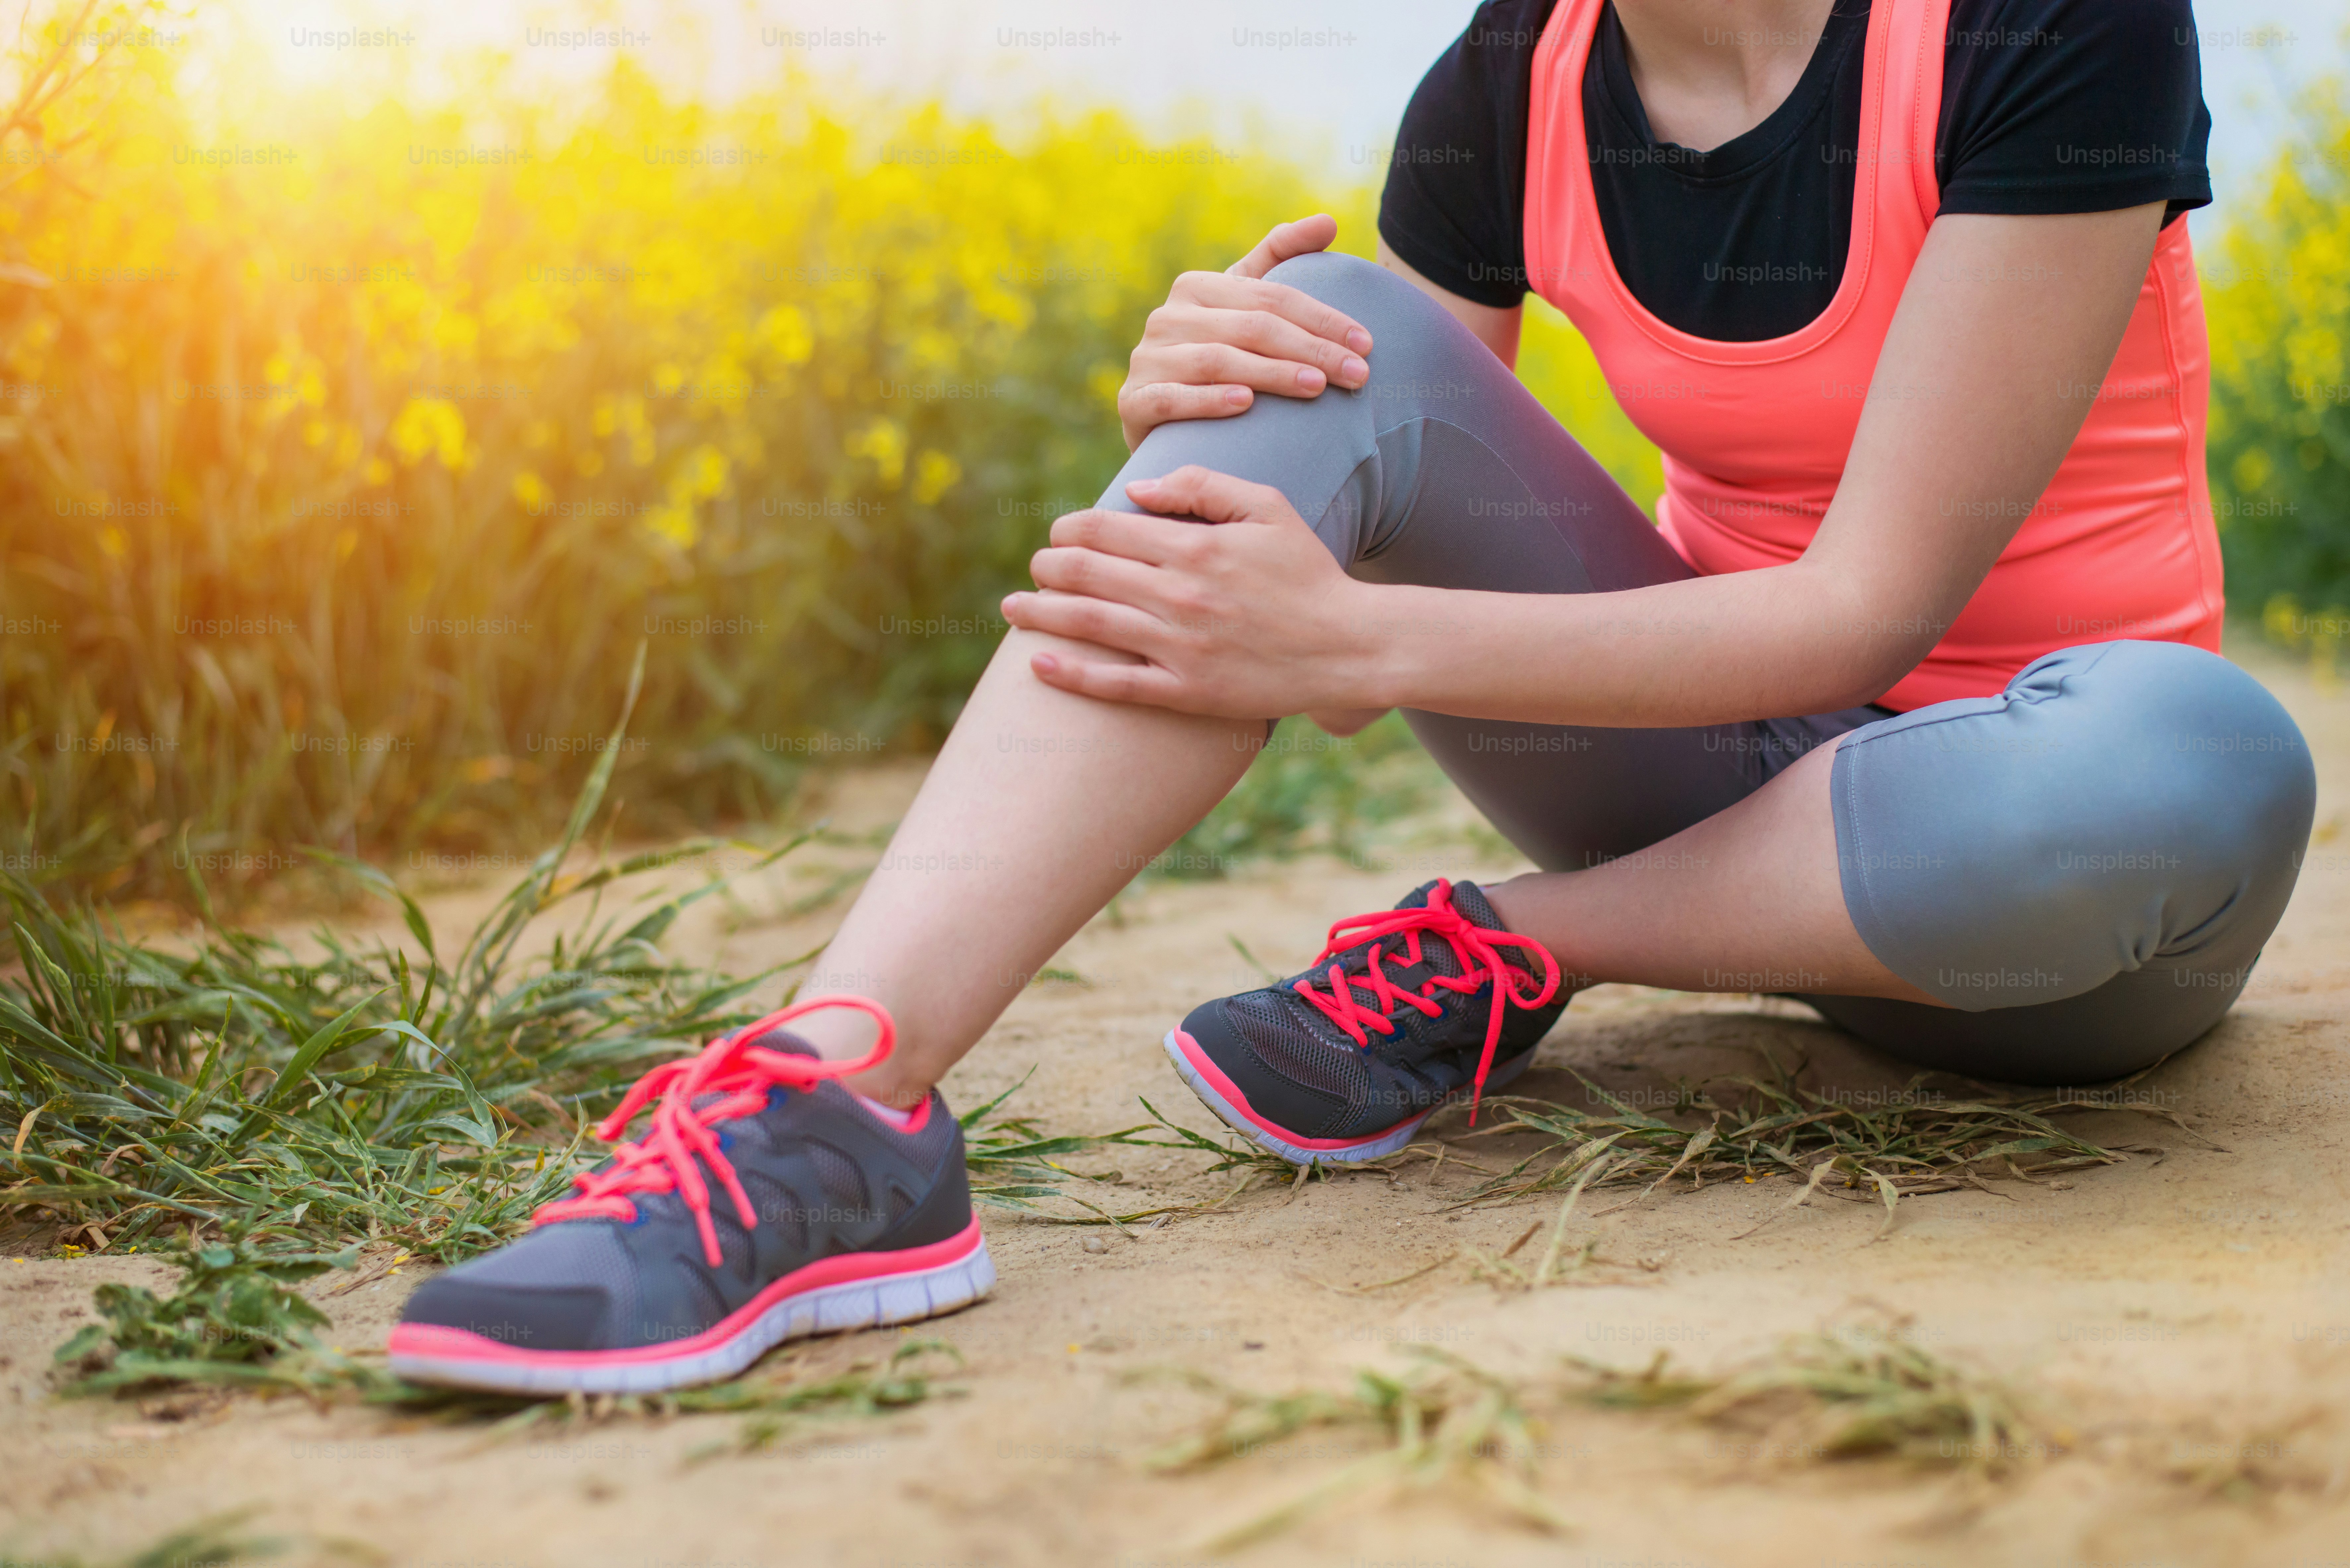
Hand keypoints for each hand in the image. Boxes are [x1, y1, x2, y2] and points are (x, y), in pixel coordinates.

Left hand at [1001, 466, 1377, 718]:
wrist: (1348, 646)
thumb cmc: (1308, 573)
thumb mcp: (1268, 508)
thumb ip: (1203, 486)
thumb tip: (1137, 489)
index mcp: (1195, 546)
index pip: (1106, 529)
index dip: (1071, 528)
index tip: (1060, 532)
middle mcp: (1180, 594)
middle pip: (1086, 572)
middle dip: (1048, 565)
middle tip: (1036, 565)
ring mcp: (1180, 646)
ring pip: (1089, 623)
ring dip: (1041, 612)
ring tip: (1012, 607)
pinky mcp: (1186, 690)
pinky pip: (1116, 684)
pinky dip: (1071, 674)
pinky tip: (1038, 664)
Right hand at [1116, 215, 1374, 450]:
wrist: (1160, 417)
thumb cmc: (1216, 354)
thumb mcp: (1242, 303)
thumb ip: (1280, 258)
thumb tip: (1328, 221)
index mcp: (1196, 287)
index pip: (1271, 297)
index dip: (1323, 319)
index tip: (1367, 344)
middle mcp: (1167, 317)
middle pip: (1251, 328)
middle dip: (1310, 350)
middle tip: (1356, 375)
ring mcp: (1147, 359)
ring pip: (1217, 361)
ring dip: (1271, 374)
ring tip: (1317, 388)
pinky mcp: (1133, 401)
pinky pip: (1173, 398)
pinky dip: (1209, 400)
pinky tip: (1246, 404)